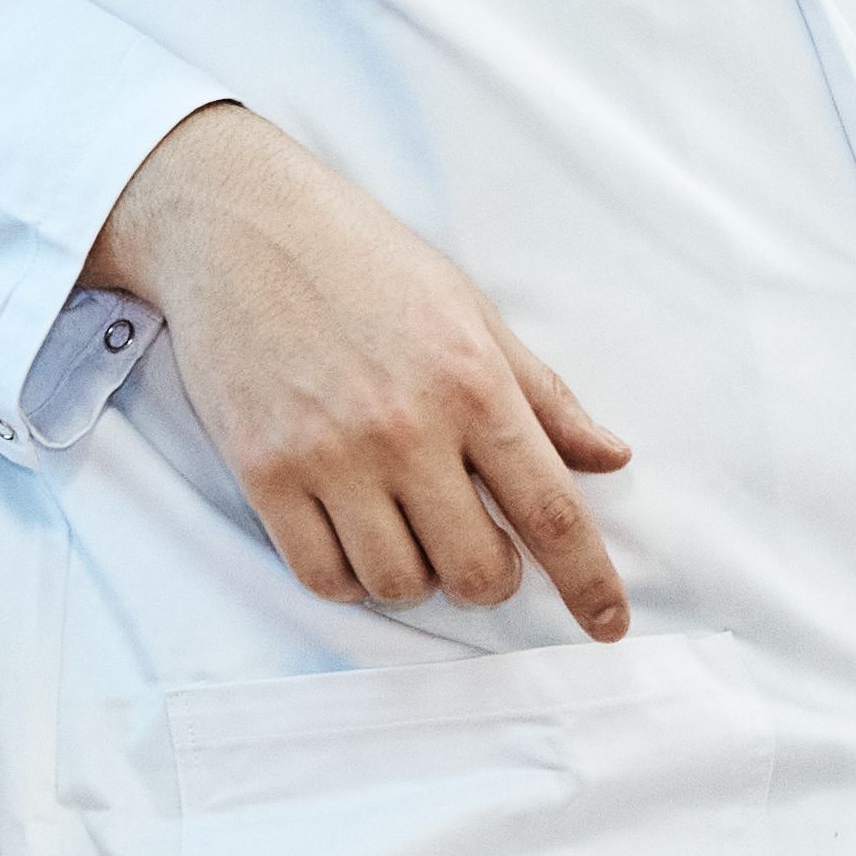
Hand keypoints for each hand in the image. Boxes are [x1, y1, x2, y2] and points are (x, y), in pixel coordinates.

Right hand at [90, 102, 637, 636]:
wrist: (243, 228)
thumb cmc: (369, 265)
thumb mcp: (473, 312)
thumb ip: (545, 397)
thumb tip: (612, 458)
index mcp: (474, 384)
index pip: (550, 510)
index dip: (588, 582)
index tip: (610, 627)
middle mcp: (407, 429)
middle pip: (475, 569)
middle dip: (490, 580)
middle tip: (479, 549)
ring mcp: (331, 456)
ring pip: (398, 583)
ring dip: (417, 579)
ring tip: (409, 530)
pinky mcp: (265, 474)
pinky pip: (322, 575)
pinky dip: (351, 580)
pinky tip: (357, 541)